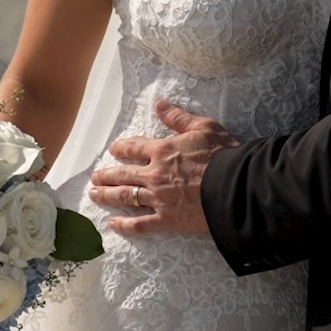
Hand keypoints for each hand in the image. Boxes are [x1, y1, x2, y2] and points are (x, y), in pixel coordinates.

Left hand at [87, 100, 237, 235]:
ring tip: (94, 195)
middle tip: (95, 177)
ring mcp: (158, 199)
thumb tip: (160, 105)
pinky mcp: (166, 220)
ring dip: (107, 195)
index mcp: (162, 150)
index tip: (113, 150)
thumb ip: (179, 117)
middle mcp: (154, 174)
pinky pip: (140, 224)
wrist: (235, 187)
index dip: (121, 148)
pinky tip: (113, 224)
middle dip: (106, 175)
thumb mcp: (203, 127)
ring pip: (125, 196)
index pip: (133, 147)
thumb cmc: (223, 154)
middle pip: (122, 174)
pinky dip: (124, 225)